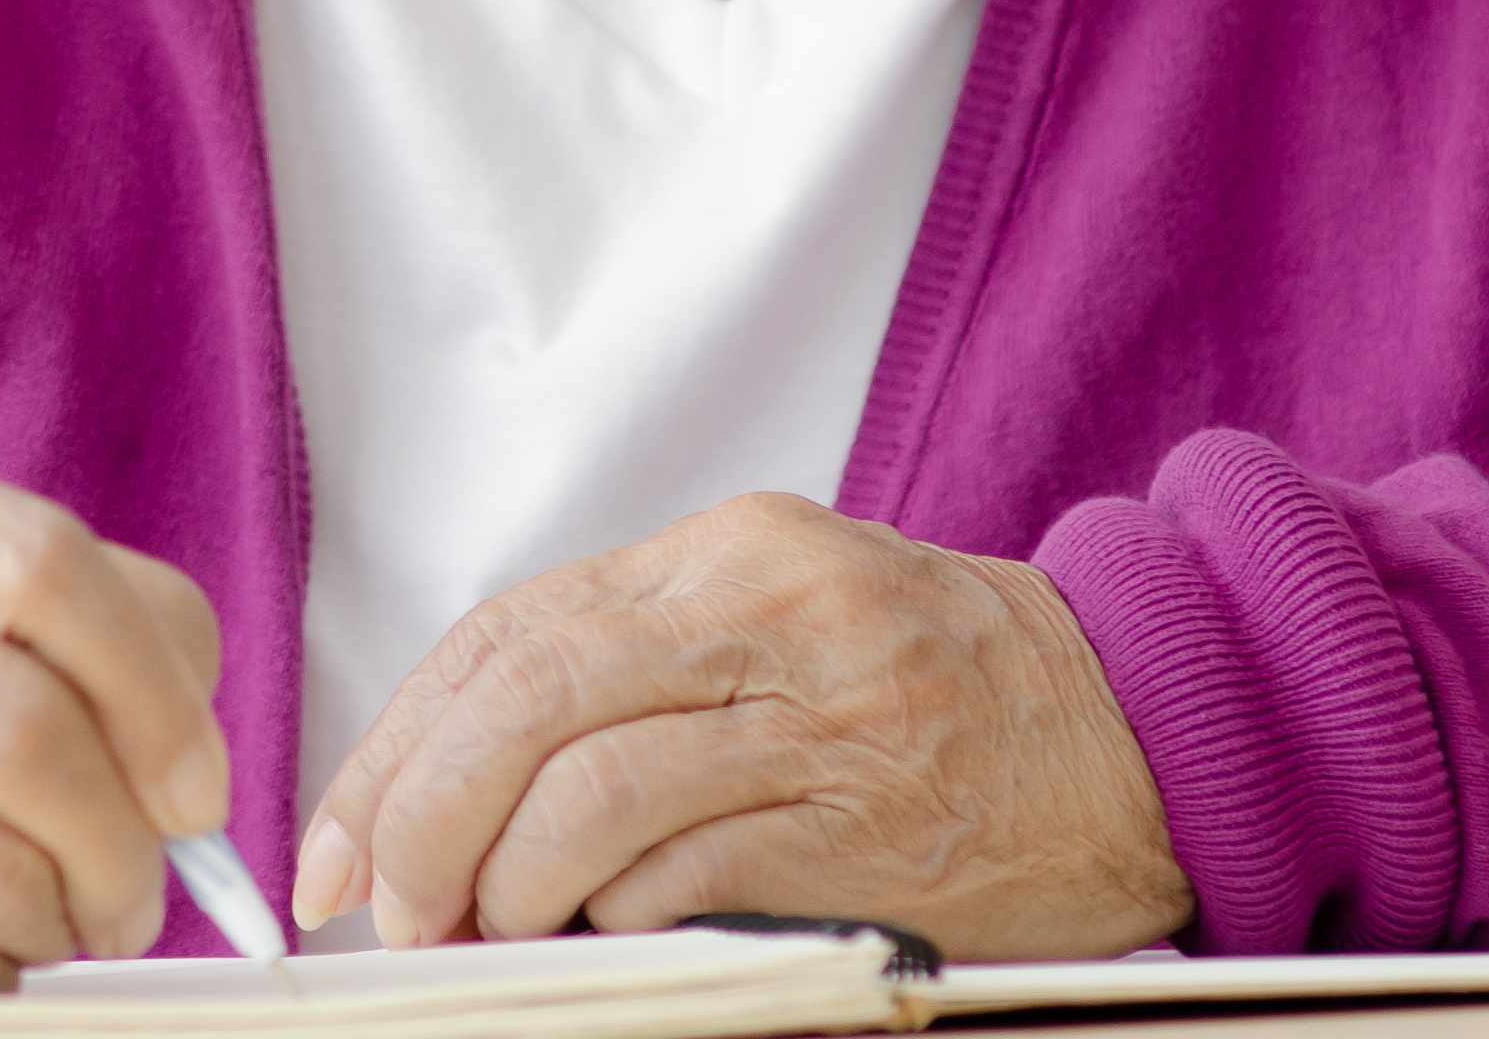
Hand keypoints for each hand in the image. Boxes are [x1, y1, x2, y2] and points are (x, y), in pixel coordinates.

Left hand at [291, 492, 1187, 957]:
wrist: (1146, 726)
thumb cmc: (943, 685)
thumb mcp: (784, 623)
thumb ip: (637, 675)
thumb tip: (457, 787)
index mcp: (730, 550)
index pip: (508, 633)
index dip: (400, 739)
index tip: (343, 833)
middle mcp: (770, 610)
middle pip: (527, 698)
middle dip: (422, 813)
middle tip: (388, 902)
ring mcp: (824, 716)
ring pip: (591, 795)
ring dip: (506, 885)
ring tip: (487, 932)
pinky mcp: (869, 826)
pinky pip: (686, 876)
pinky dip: (612, 918)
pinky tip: (600, 938)